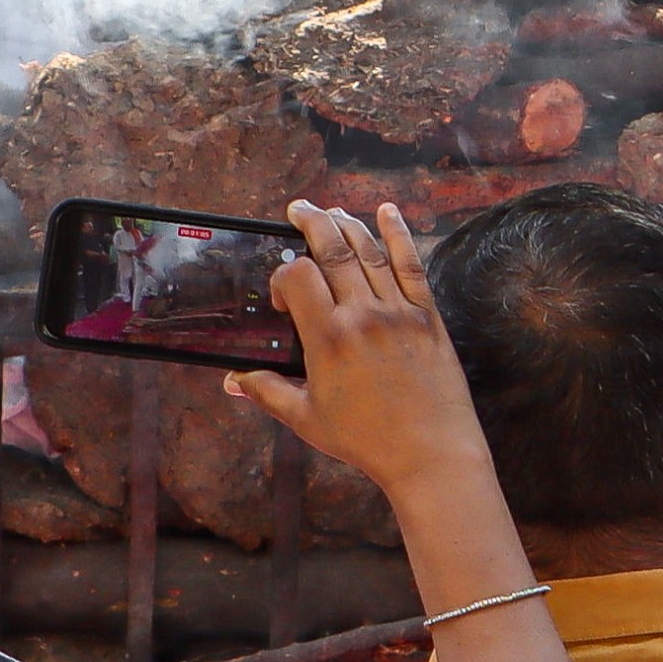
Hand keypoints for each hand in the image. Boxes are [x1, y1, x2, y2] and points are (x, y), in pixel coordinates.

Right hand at [228, 201, 492, 500]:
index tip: (283, 296)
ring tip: (331, 210)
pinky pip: (412, 265)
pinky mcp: (428, 316)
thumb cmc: (366, 440)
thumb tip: (232, 381)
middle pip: (333, 249)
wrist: (430, 452)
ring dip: (348, 224)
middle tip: (298, 209)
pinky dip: (399, 234)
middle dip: (312, 222)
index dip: (284, 275)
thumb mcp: (307, 419)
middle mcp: (363, 315)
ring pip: (370, 251)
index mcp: (329, 338)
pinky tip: (388, 212)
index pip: (298, 276)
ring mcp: (399, 312)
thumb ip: (268, 392)